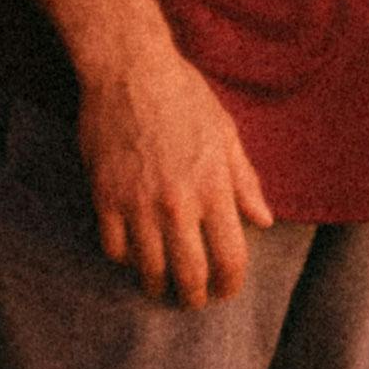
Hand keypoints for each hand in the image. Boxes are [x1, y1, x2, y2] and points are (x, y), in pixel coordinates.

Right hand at [80, 29, 277, 306]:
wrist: (130, 69)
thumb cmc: (183, 95)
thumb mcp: (225, 133)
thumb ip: (245, 182)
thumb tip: (264, 220)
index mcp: (215, 188)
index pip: (230, 259)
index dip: (229, 284)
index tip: (224, 290)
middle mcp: (179, 203)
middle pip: (190, 275)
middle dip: (193, 297)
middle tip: (191, 299)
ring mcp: (139, 203)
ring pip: (149, 269)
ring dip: (156, 285)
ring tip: (159, 285)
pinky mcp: (105, 196)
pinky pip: (114, 248)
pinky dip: (124, 257)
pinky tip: (131, 253)